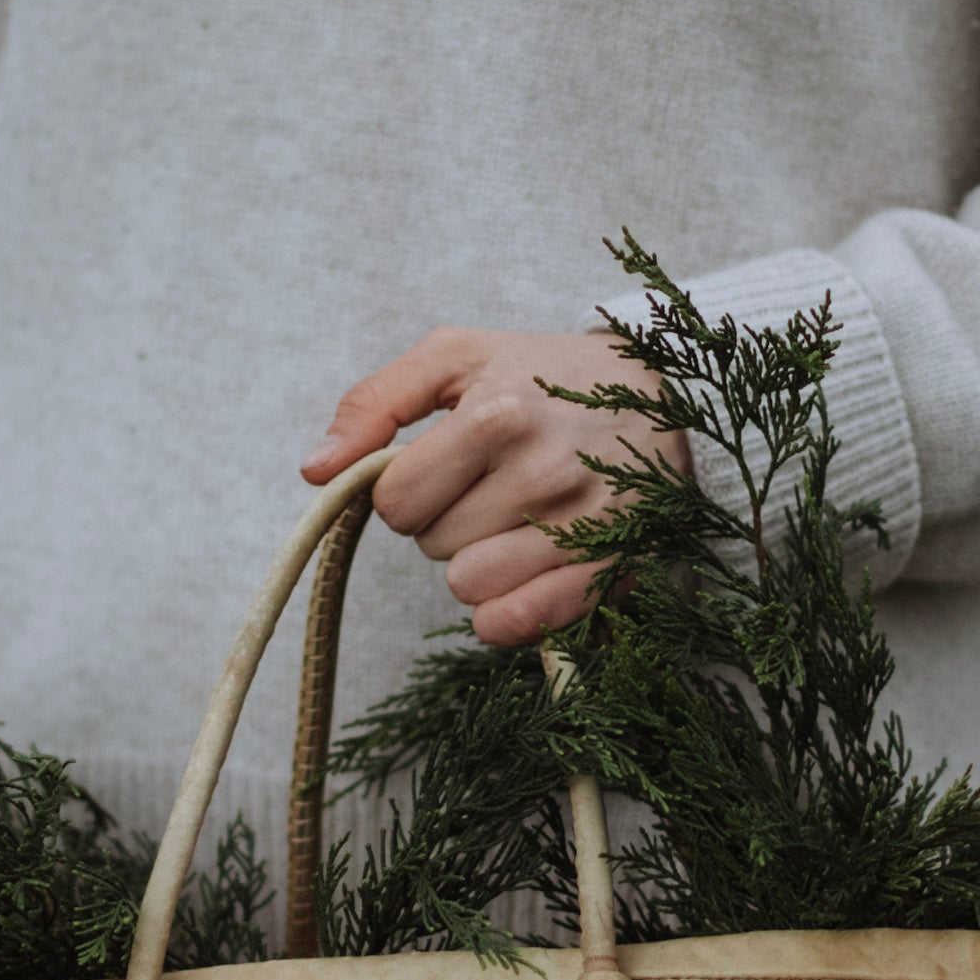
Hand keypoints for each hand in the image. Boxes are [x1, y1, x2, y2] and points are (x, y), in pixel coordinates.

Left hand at [302, 328, 689, 646]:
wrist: (663, 391)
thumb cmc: (544, 374)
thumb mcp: (457, 356)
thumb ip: (375, 402)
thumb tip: (316, 470)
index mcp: (496, 413)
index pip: (396, 502)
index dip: (406, 493)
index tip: (441, 470)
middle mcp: (542, 470)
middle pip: (435, 547)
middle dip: (449, 522)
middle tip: (493, 485)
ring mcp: (583, 525)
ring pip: (472, 590)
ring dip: (480, 566)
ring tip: (519, 519)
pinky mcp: (614, 567)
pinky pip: (521, 623)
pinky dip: (509, 612)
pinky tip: (528, 574)